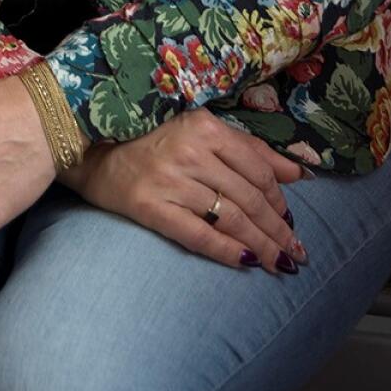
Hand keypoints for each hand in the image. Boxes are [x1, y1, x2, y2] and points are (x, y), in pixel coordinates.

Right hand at [55, 109, 310, 275]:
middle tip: (295, 252)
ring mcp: (170, 180)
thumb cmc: (151, 138)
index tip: (290, 219)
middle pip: (248, 197)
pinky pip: (199, 236)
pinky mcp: (150, 207)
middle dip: (277, 229)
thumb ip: (249, 149)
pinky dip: (227, 252)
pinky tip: (246, 264)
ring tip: (279, 263)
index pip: (257, 167)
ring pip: (230, 218)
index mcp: (205, 126)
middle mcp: (190, 150)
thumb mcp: (200, 132)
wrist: (91, 150)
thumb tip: (299, 173)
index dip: (279, 198)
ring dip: (261, 245)